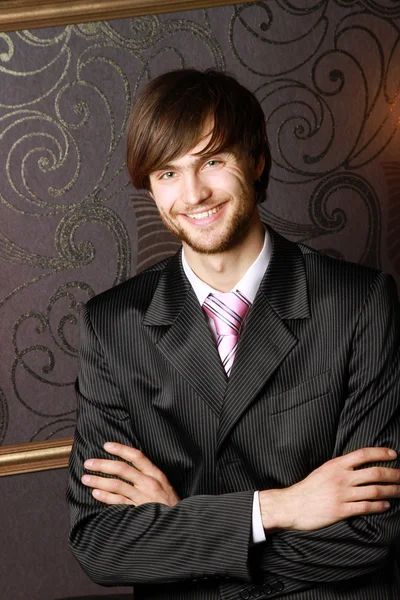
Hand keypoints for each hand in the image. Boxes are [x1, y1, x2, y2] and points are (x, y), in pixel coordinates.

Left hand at [81, 442, 179, 506]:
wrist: (179, 525)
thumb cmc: (169, 505)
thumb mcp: (163, 485)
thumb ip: (148, 476)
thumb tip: (126, 466)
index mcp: (156, 474)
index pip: (137, 456)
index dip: (120, 449)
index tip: (106, 445)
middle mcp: (149, 483)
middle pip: (123, 469)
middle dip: (103, 464)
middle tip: (88, 463)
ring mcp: (143, 498)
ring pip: (117, 485)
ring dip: (99, 480)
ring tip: (85, 478)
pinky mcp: (138, 511)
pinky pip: (118, 502)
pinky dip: (105, 496)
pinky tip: (95, 493)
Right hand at [259, 447, 399, 531]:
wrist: (292, 504)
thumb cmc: (308, 488)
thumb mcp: (323, 470)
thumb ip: (341, 467)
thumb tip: (359, 465)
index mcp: (336, 465)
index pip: (363, 454)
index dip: (381, 453)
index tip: (394, 455)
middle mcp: (341, 477)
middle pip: (374, 473)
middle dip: (393, 475)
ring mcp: (342, 494)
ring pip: (373, 491)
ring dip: (391, 491)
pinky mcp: (341, 510)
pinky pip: (365, 507)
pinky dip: (378, 506)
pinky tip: (386, 505)